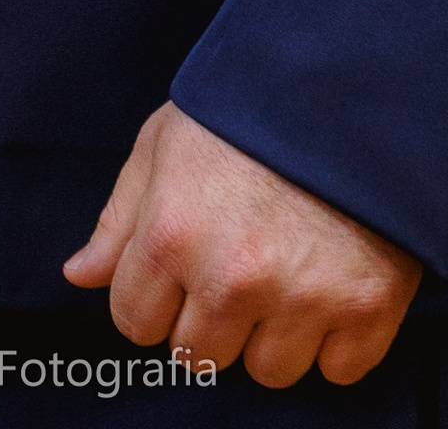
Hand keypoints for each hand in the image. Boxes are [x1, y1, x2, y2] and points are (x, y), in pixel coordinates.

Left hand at [64, 101, 420, 387]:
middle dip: (211, 314)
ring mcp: (302, 297)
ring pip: (267, 370)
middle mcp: (232, 277)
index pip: (135, 323)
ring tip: (289, 262)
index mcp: (171, 234)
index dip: (154, 295)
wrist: (353, 78)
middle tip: (240, 256)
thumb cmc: (248, 105)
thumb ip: (120, 217)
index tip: (181, 264)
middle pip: (198, 354)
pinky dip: (338, 336)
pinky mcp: (366, 306)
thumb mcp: (165, 140)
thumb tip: (80, 275)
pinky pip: (338, 370)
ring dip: (275, 331)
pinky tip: (334, 277)